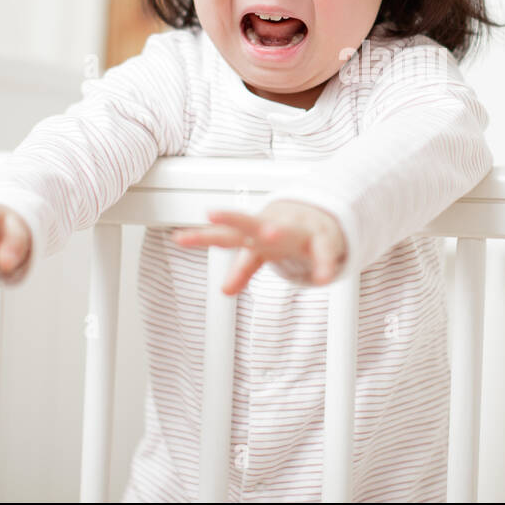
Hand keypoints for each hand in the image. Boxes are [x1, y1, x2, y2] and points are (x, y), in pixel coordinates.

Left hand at [171, 200, 347, 295]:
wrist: (322, 217)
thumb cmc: (284, 233)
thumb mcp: (261, 252)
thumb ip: (243, 269)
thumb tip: (224, 290)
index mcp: (254, 232)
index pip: (224, 234)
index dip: (202, 237)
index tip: (180, 238)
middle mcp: (273, 226)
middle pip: (250, 222)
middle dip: (232, 218)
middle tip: (212, 214)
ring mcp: (298, 229)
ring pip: (288, 229)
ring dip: (278, 230)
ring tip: (269, 233)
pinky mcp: (323, 239)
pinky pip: (324, 251)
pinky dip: (324, 264)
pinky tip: (324, 278)